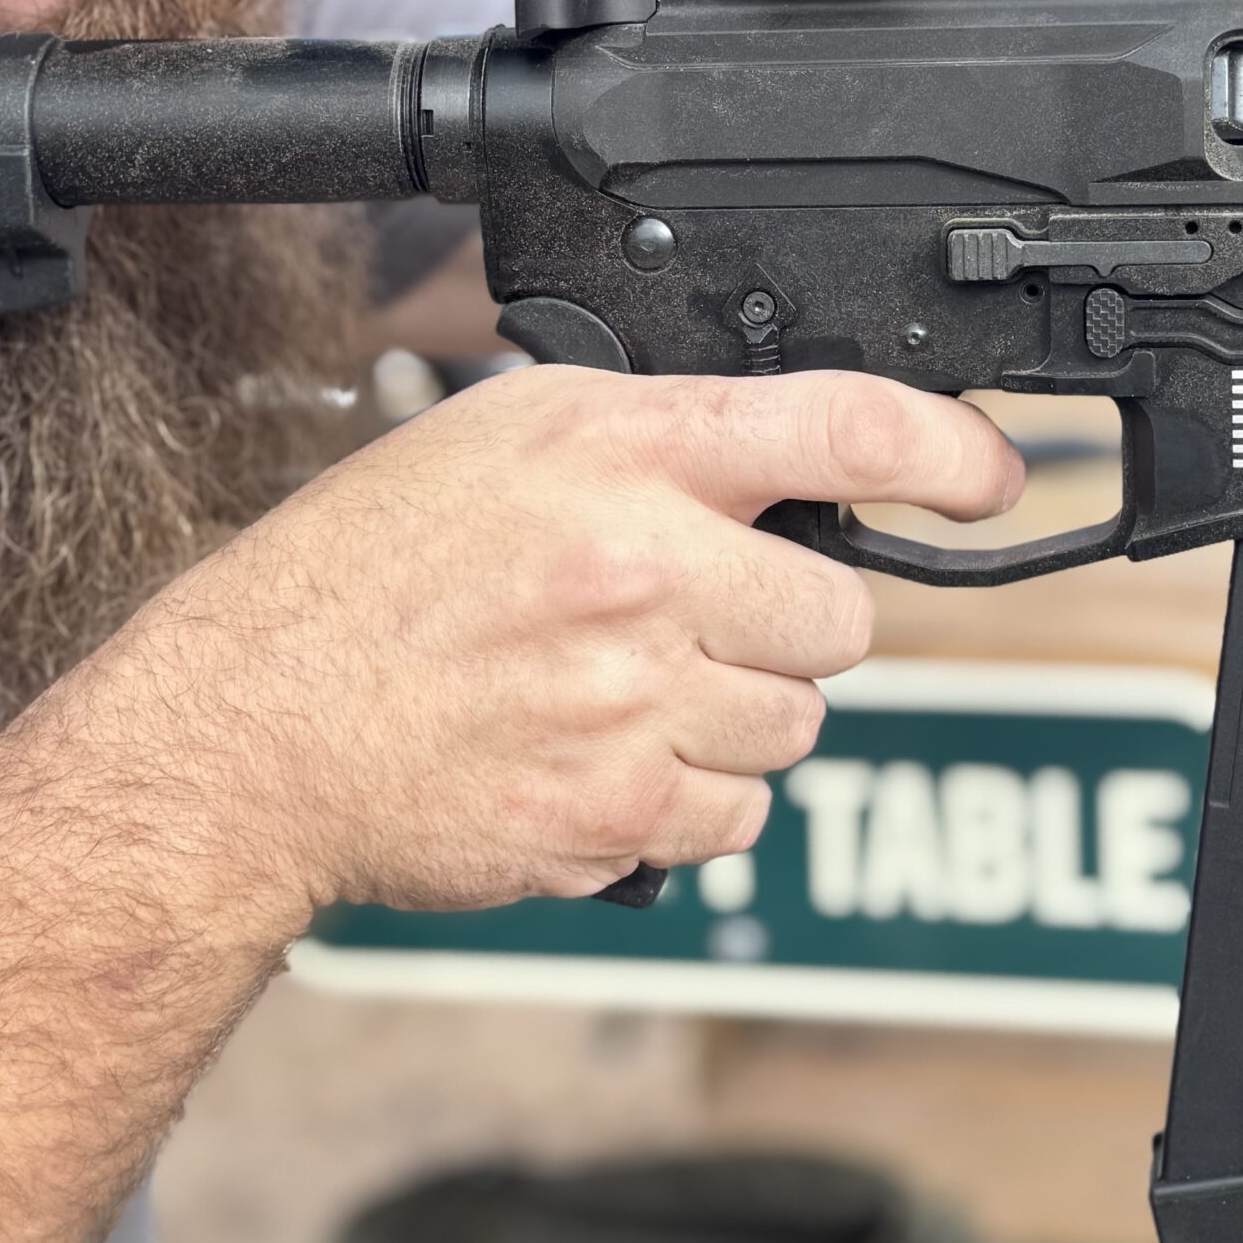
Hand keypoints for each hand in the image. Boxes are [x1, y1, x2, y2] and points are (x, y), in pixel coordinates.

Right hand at [108, 368, 1022, 916]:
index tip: (987, 477)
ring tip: (621, 692)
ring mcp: (633, 698)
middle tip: (689, 619)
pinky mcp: (616, 813)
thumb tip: (793, 477)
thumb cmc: (367, 576)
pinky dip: (690, 799)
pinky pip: (739, 817)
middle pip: (841, 613)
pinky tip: (598, 758)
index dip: (947, 452)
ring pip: (797, 725)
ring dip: (737, 716)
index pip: (841, 425)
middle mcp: (640, 564)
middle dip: (785, 623)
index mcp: (616, 447)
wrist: (255, 730)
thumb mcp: (503, 439)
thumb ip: (658, 446)